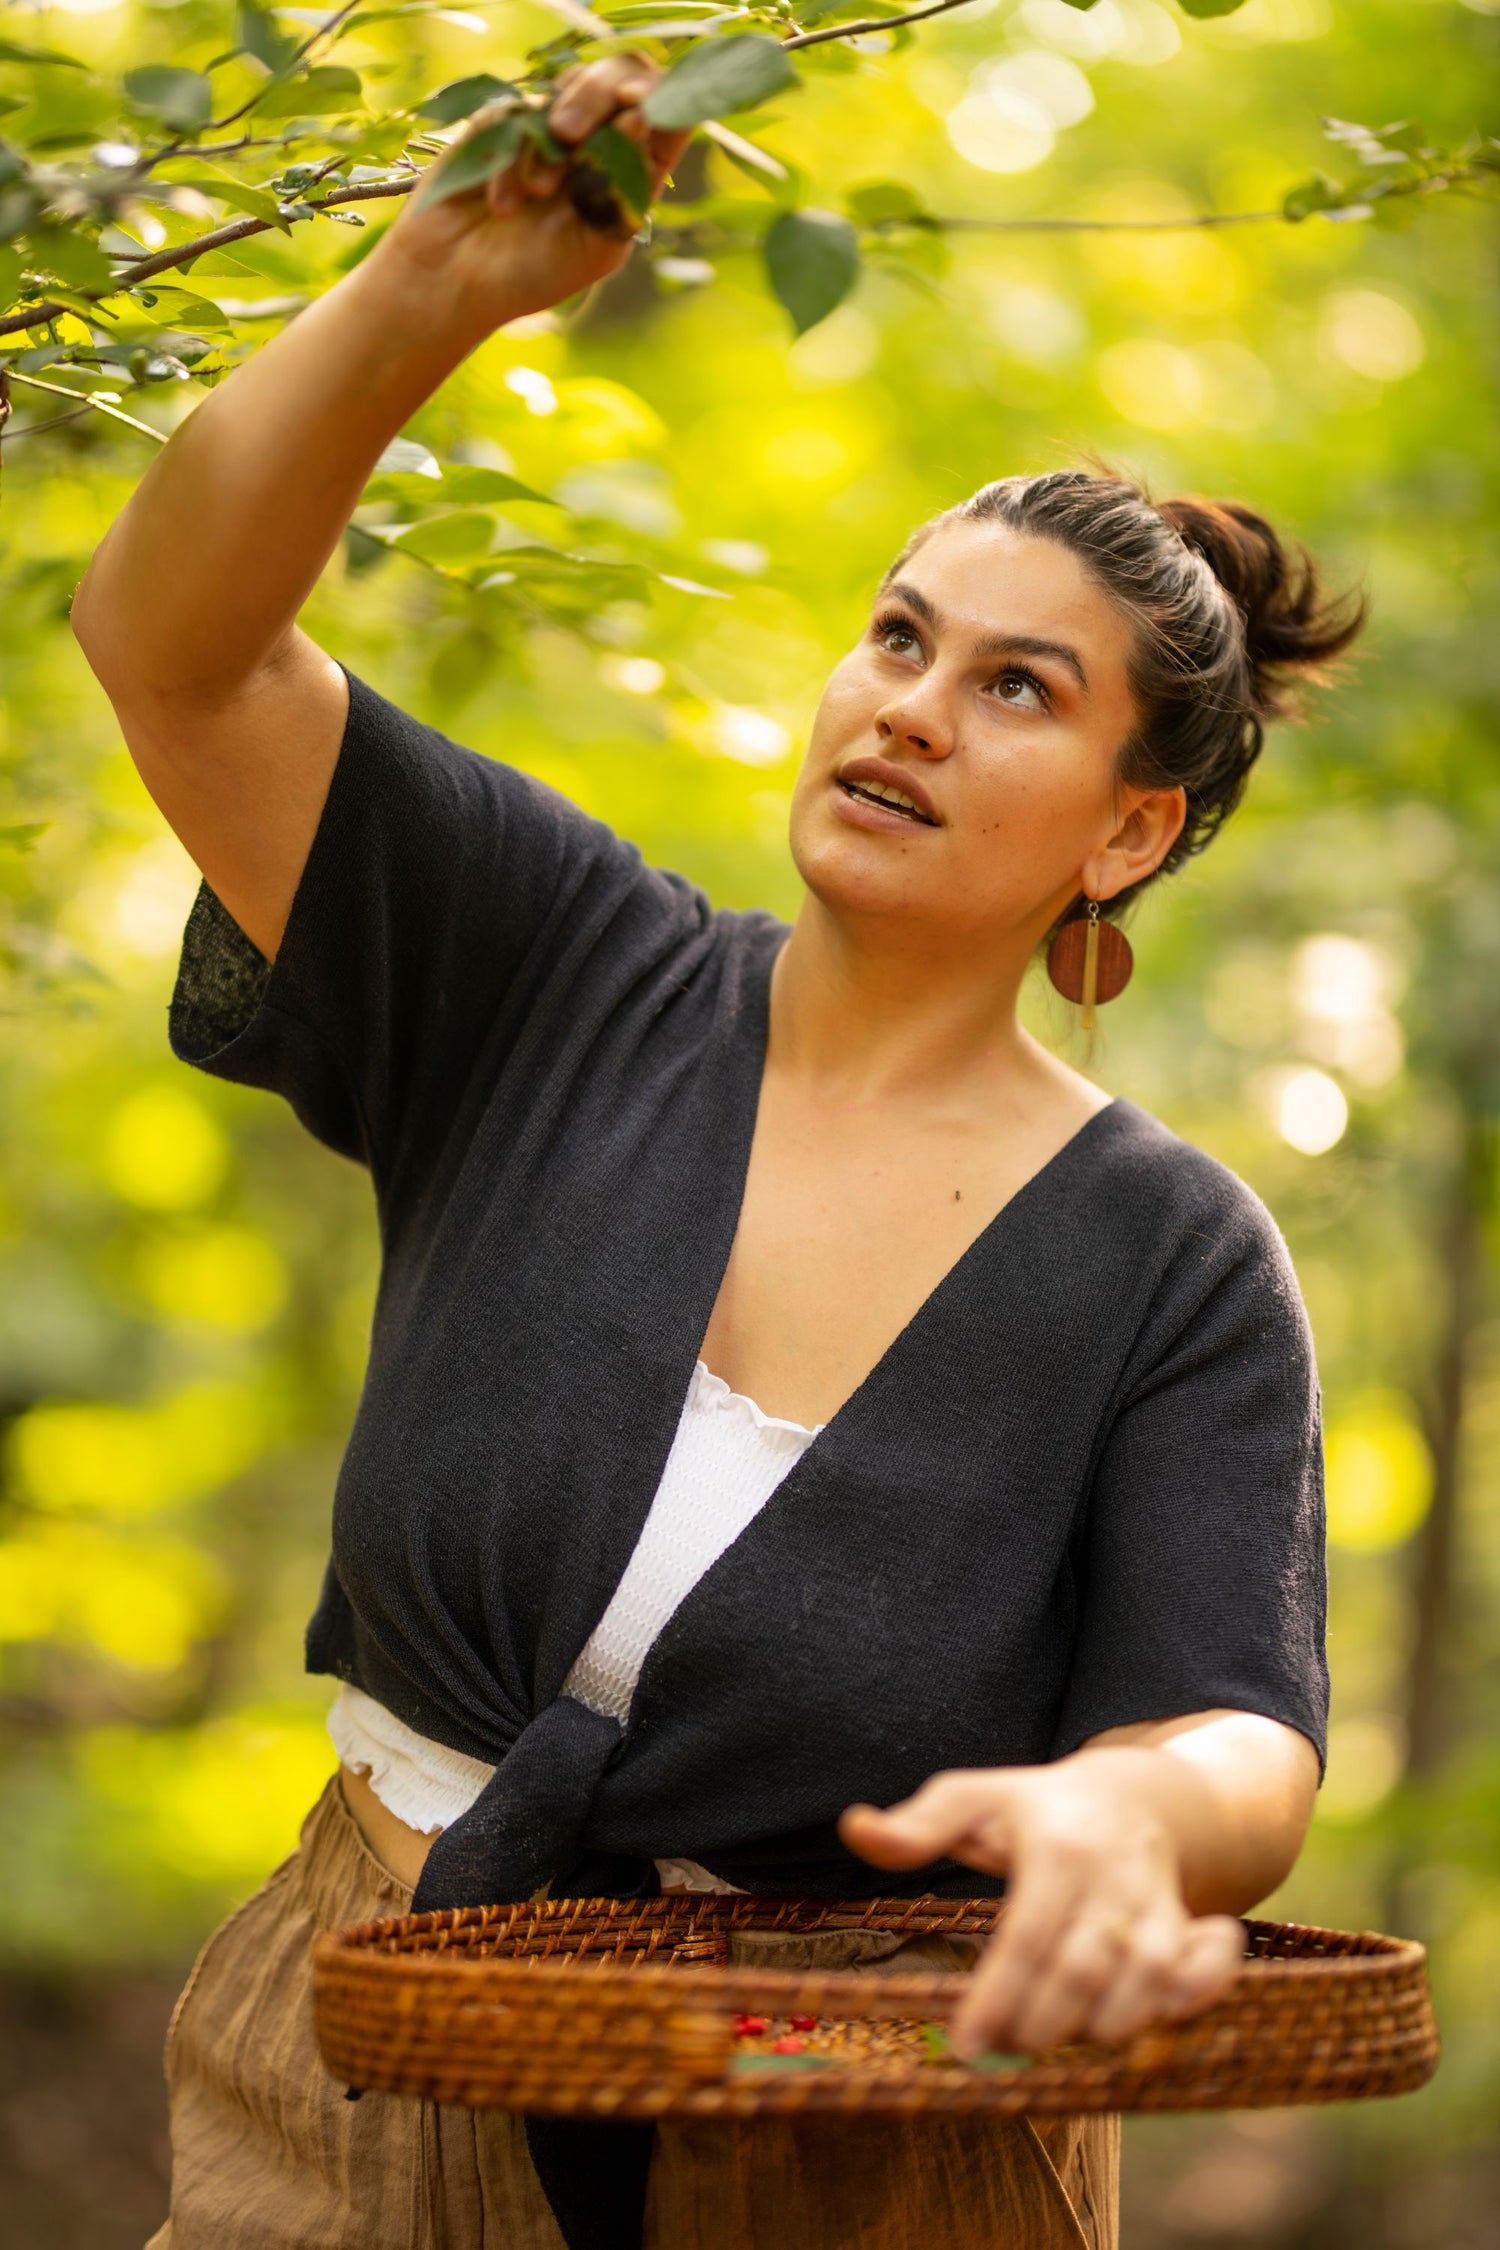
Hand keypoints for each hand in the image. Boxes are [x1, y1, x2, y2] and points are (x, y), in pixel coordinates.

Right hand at [376, 56, 690, 331]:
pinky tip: (502, 203)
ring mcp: (548, 127)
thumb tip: (641, 118)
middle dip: (598, 97)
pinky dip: (512, 157)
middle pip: (620, 79)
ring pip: (568, 89)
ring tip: (535, 194)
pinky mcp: (503, 120)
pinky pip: (516, 110)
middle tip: (570, 134)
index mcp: (630, 174)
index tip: (639, 105)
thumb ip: (626, 188)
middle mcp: (596, 143)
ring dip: (551, 140)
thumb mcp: (596, 246)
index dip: (661, 97)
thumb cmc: (533, 274)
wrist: (457, 280)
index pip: (665, 116)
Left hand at [840, 1750, 1244, 2059]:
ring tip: (1059, 2044)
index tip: (967, 2045)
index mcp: (1056, 1846)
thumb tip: (853, 1828)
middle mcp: (1113, 1876)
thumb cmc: (1037, 1808)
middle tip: (1005, 2051)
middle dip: (1043, 2024)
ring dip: (1105, 2027)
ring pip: (1145, 1980)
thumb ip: (918, 1825)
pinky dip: (1195, 1997)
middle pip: (1083, 1969)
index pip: (1027, 1934)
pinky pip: (1210, 1966)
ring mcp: (1159, 1902)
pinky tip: (1155, 2021)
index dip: (998, 1996)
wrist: (1137, 1795)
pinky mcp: (1191, 1925)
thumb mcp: (973, 1798)